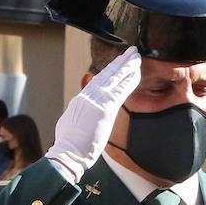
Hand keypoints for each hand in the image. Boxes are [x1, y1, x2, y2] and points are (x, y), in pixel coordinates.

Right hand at [46, 46, 141, 180]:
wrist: (68, 152)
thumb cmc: (70, 145)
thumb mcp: (71, 123)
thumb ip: (80, 113)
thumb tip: (83, 110)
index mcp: (81, 100)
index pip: (98, 82)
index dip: (110, 71)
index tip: (117, 63)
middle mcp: (88, 97)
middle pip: (107, 75)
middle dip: (120, 62)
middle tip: (130, 52)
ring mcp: (97, 101)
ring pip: (114, 78)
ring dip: (127, 66)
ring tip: (135, 55)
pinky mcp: (105, 109)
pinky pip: (121, 90)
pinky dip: (129, 80)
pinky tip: (136, 71)